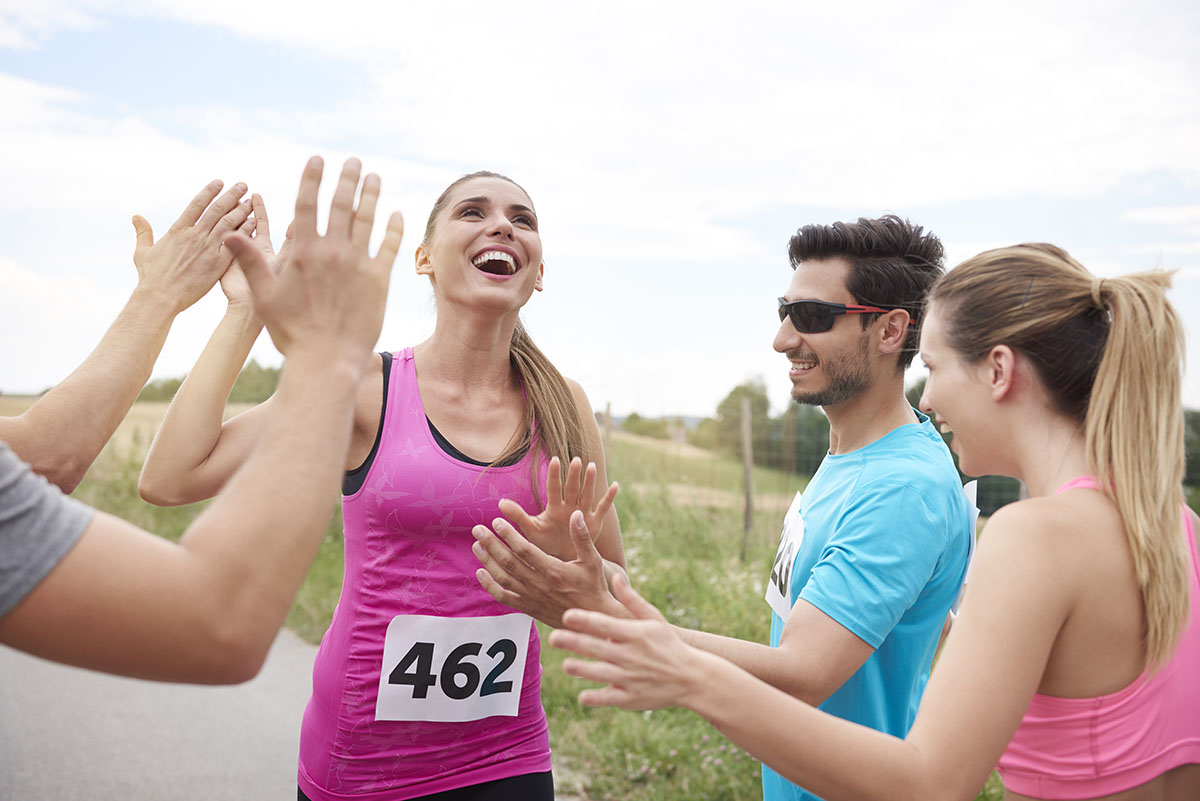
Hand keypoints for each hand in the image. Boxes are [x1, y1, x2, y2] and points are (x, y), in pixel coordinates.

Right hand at [132, 180, 252, 312]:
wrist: (161, 297)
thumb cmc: (151, 277)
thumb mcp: (144, 251)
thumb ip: (143, 232)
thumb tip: (136, 216)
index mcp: (178, 230)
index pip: (197, 204)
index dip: (209, 191)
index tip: (219, 182)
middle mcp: (195, 235)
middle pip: (217, 209)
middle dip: (231, 195)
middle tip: (243, 185)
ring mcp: (207, 248)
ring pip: (228, 223)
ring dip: (241, 210)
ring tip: (252, 200)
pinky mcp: (218, 262)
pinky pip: (235, 243)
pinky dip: (245, 231)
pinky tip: (254, 223)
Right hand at [224, 157, 402, 361]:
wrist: (326, 359)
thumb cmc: (291, 332)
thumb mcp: (264, 296)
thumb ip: (250, 261)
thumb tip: (228, 235)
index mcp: (303, 251)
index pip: (307, 204)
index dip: (313, 179)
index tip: (318, 159)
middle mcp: (332, 251)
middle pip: (341, 205)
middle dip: (347, 178)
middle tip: (353, 161)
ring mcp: (357, 264)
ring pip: (367, 220)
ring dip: (372, 195)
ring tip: (375, 178)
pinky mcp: (378, 280)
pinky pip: (388, 247)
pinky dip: (393, 228)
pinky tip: (396, 214)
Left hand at [473, 509, 623, 627]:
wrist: (593, 618)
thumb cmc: (594, 586)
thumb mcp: (593, 560)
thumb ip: (582, 537)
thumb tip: (575, 514)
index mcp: (554, 570)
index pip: (524, 549)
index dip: (508, 534)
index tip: (496, 521)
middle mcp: (539, 584)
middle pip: (508, 562)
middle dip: (491, 544)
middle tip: (477, 529)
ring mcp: (532, 597)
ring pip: (503, 578)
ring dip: (487, 561)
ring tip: (476, 545)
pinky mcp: (528, 608)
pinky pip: (504, 597)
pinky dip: (490, 585)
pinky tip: (481, 572)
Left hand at [497, 456, 617, 558]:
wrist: (562, 562)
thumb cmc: (545, 545)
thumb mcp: (532, 530)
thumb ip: (518, 516)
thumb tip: (499, 503)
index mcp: (554, 508)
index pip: (554, 489)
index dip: (555, 475)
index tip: (555, 459)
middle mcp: (569, 507)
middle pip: (572, 488)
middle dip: (574, 475)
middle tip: (576, 460)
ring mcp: (583, 514)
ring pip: (588, 494)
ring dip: (590, 481)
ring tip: (592, 466)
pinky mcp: (595, 524)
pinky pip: (603, 509)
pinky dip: (609, 498)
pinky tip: (616, 485)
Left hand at [550, 572, 705, 710]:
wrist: (692, 678)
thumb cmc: (669, 644)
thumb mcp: (654, 619)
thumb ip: (632, 600)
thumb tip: (616, 577)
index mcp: (634, 634)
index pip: (604, 624)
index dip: (584, 620)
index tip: (566, 616)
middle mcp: (629, 655)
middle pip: (596, 647)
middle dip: (573, 642)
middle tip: (553, 638)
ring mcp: (629, 678)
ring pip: (598, 673)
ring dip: (580, 669)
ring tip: (566, 665)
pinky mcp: (631, 698)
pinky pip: (608, 698)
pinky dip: (594, 697)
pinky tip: (582, 695)